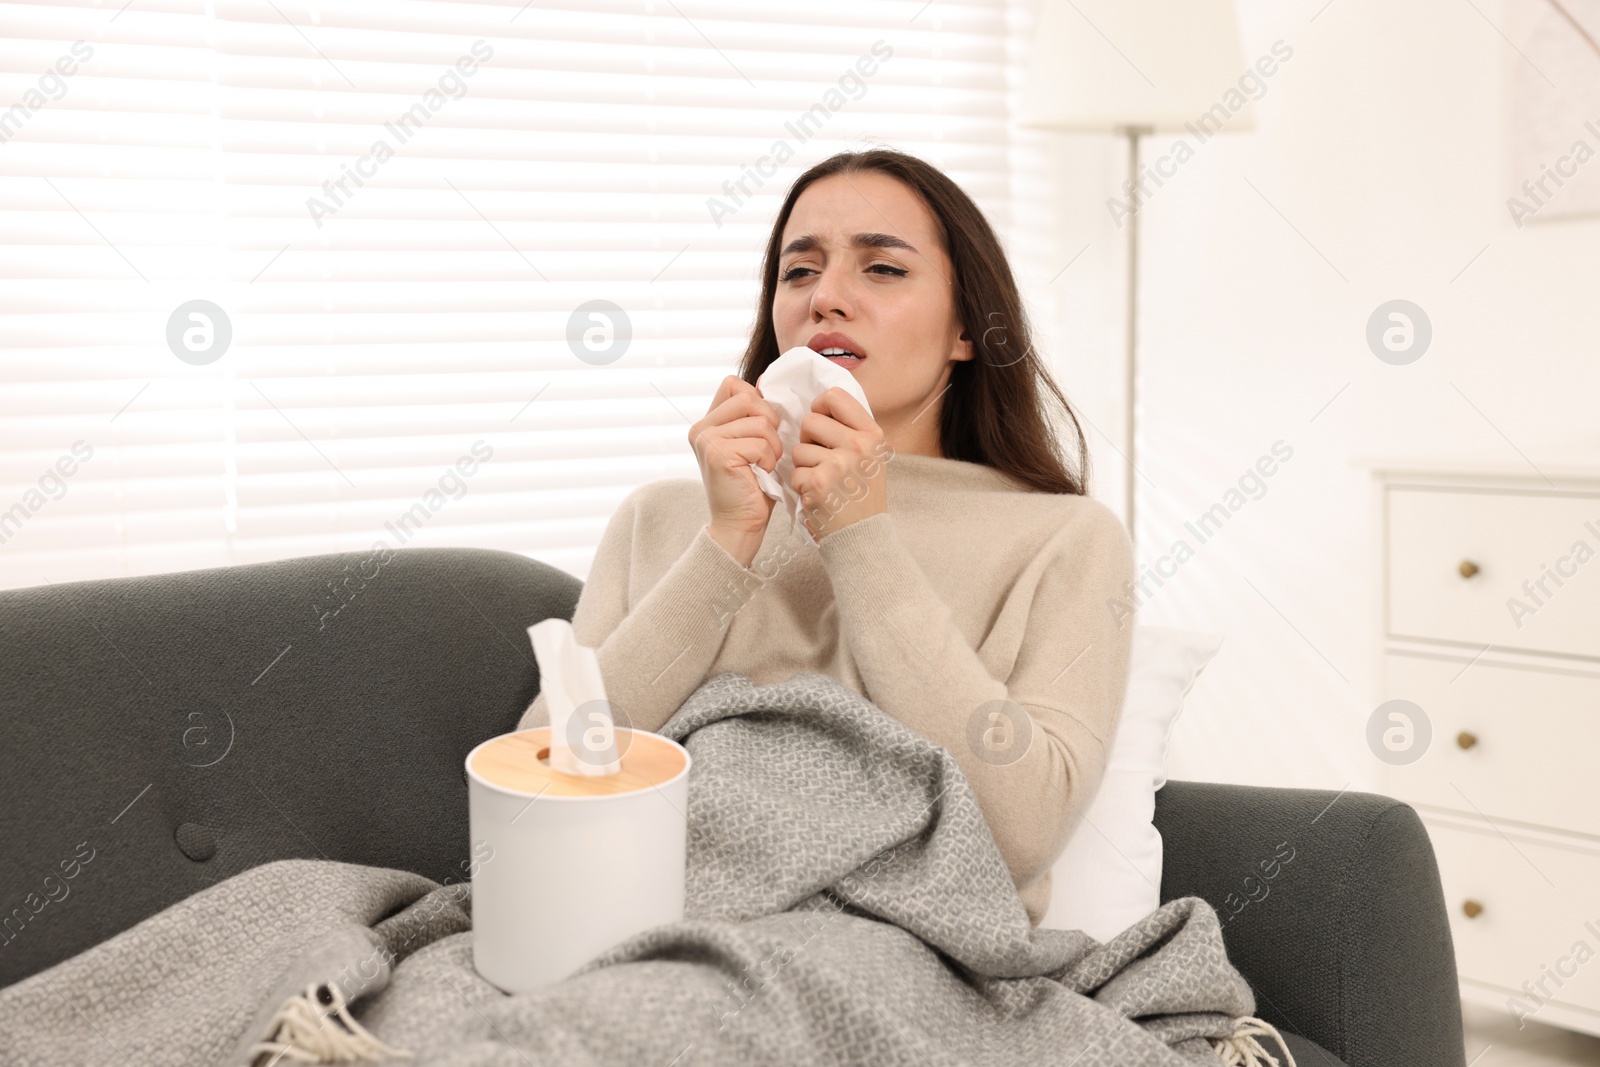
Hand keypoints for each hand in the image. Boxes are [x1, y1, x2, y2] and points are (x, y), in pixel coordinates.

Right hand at [688, 376, 781, 560]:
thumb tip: (764, 384)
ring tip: (765, 464)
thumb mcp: (751, 443)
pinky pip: (760, 443)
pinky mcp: (718, 454)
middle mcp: (701, 428)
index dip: (757, 401)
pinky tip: (761, 474)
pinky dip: (769, 460)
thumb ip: (752, 416)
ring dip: (772, 445)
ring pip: (759, 422)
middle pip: (749, 398)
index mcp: (707, 422)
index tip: (762, 428)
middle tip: (768, 449)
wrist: (739, 524)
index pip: (734, 385)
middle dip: (769, 422)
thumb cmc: (752, 486)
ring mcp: (707, 440)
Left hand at [789, 387, 891, 540]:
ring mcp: (839, 464)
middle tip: (820, 460)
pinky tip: (818, 497)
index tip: (820, 425)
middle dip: (808, 440)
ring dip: (804, 466)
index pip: (834, 397)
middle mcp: (859, 445)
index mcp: (872, 434)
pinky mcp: (819, 482)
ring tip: (822, 482)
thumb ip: (850, 430)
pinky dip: (801, 487)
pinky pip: (794, 472)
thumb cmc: (861, 496)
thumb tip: (820, 404)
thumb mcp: (870, 457)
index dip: (819, 408)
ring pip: (798, 448)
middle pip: (810, 420)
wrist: (862, 537)